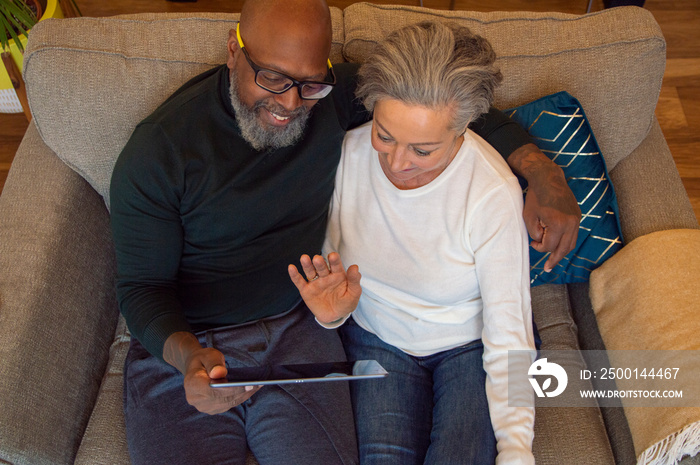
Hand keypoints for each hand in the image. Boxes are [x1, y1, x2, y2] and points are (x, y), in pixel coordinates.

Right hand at [163, 332, 260, 414]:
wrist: (196, 369)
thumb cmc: (203, 359)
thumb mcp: (208, 355)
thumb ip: (214, 364)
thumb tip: (219, 374)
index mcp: (191, 384)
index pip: (213, 391)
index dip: (231, 389)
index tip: (248, 385)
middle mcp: (196, 399)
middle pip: (223, 398)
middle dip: (242, 392)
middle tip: (259, 384)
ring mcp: (205, 407)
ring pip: (229, 402)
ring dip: (245, 394)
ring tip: (260, 385)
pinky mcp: (214, 409)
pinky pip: (231, 404)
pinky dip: (242, 396)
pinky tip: (253, 388)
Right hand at [288, 252, 361, 324]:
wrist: (335, 317)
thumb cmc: (346, 303)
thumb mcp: (353, 293)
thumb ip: (354, 280)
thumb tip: (355, 267)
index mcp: (338, 274)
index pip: (336, 265)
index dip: (334, 260)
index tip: (332, 256)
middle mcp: (325, 276)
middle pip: (321, 267)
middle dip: (319, 263)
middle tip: (317, 259)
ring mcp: (315, 282)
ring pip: (310, 271)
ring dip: (307, 265)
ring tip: (304, 258)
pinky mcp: (306, 290)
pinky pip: (299, 282)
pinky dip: (295, 275)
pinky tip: (291, 267)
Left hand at [508, 144, 580, 271]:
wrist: (548, 178)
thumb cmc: (535, 197)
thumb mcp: (529, 217)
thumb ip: (535, 233)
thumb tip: (542, 242)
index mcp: (558, 224)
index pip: (549, 246)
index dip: (539, 247)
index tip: (532, 243)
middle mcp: (571, 223)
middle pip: (564, 249)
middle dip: (555, 260)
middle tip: (547, 269)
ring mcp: (576, 219)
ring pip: (571, 243)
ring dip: (562, 252)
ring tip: (553, 261)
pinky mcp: (577, 215)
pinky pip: (573, 234)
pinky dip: (566, 242)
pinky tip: (559, 246)